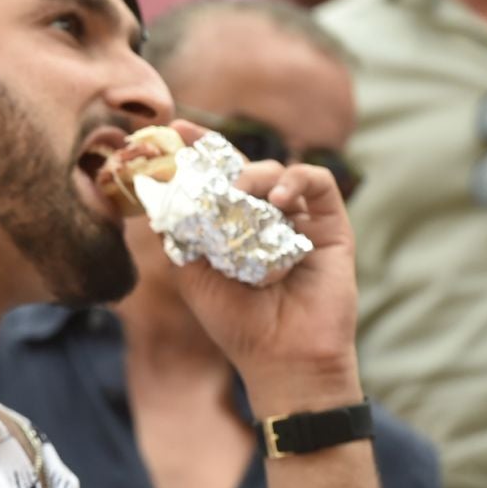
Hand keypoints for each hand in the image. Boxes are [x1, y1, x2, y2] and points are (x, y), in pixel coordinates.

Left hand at [165, 119, 363, 413]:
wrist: (281, 357)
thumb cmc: (235, 323)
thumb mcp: (191, 274)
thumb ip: (177, 235)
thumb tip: (155, 197)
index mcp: (232, 227)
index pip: (213, 179)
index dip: (195, 152)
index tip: (171, 130)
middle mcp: (264, 218)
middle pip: (243, 167)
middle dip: (217, 150)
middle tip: (194, 145)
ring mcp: (299, 219)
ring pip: (276, 172)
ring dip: (254, 175)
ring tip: (242, 192)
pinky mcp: (331, 225)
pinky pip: (317, 183)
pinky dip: (296, 181)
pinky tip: (278, 200)